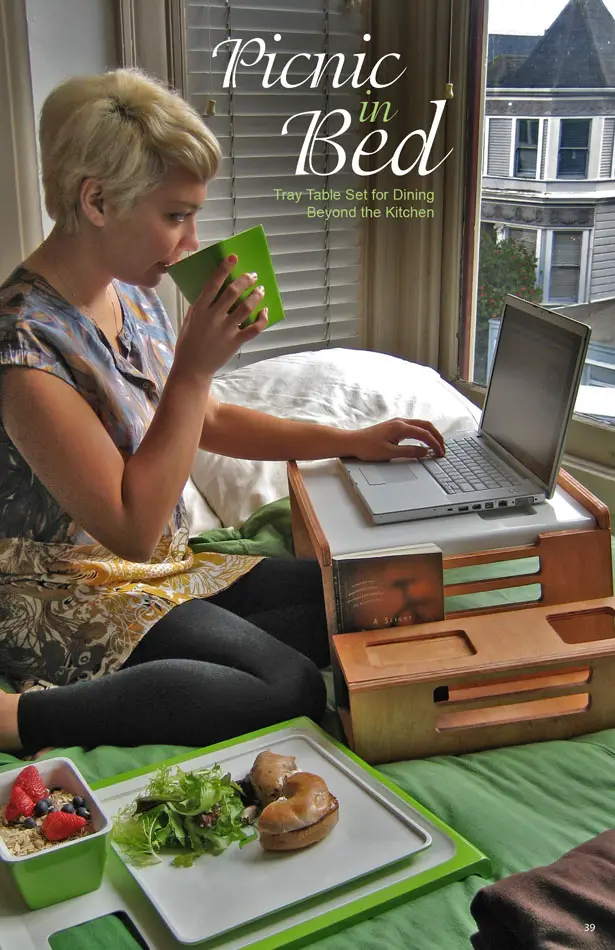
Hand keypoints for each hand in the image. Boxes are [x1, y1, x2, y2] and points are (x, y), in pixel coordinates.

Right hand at [172, 254, 267, 382]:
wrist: (192, 369)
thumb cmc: (188, 345)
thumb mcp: (188, 322)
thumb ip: (198, 307)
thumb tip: (208, 293)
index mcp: (199, 310)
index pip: (213, 284)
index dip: (224, 269)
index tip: (233, 258)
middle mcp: (213, 318)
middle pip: (232, 292)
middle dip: (245, 280)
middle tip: (252, 275)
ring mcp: (225, 330)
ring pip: (245, 308)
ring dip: (255, 296)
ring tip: (260, 290)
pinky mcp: (234, 342)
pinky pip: (253, 329)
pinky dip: (261, 319)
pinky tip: (264, 311)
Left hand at [346, 418, 444, 460]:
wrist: (352, 442)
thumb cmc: (367, 447)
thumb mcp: (389, 453)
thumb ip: (409, 452)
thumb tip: (424, 452)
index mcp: (400, 427)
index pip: (424, 434)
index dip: (435, 444)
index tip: (440, 453)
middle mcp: (400, 422)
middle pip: (426, 426)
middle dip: (437, 437)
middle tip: (443, 449)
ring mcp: (398, 422)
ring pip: (421, 425)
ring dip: (431, 434)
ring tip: (437, 445)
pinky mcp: (395, 426)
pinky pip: (414, 426)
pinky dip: (423, 433)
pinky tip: (424, 441)